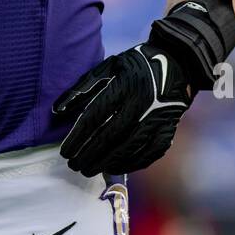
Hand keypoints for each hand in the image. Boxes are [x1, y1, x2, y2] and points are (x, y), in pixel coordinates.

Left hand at [53, 42, 193, 176]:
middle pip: (111, 136)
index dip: (78, 137)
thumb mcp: (108, 67)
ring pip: (129, 147)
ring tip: (89, 170)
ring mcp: (157, 118)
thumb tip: (58, 111)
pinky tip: (115, 168)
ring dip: (107, 162)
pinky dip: (131, 163)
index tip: (65, 151)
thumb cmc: (135, 65)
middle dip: (89, 154)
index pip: (95, 117)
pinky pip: (149, 153)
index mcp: (124, 85)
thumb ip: (82, 88)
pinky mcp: (168, 129)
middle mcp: (142, 103)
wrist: (176, 64)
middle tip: (74, 166)